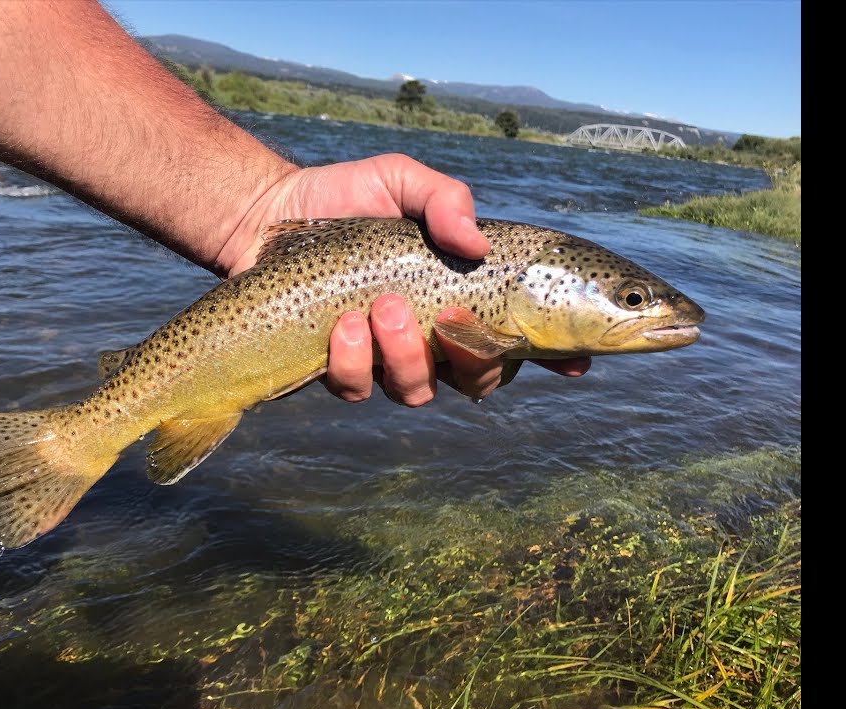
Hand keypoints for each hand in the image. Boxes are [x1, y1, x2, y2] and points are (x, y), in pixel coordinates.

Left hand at [220, 154, 589, 404]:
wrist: (267, 215)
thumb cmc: (346, 196)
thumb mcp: (403, 180)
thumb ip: (446, 200)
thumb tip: (475, 245)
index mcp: (462, 294)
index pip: (523, 335)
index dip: (557, 355)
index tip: (577, 362)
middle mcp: (432, 336)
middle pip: (480, 380)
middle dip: (472, 358)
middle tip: (447, 316)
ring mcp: (386, 358)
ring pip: (420, 391)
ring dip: (407, 355)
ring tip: (380, 308)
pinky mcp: (338, 370)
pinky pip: (359, 389)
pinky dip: (355, 361)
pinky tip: (343, 324)